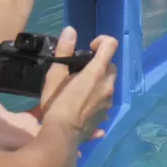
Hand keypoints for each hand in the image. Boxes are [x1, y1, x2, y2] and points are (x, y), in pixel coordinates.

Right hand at [37, 27, 117, 143]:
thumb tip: (71, 31)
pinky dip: (97, 98)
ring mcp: (109, 101)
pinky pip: (105, 100)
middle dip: (99, 64)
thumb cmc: (56, 103)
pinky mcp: (106, 115)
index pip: (111, 45)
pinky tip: (82, 105)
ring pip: (109, 84)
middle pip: (111, 66)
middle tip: (80, 71)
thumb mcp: (55, 75)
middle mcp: (108, 85)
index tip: (89, 48)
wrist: (61, 135)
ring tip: (79, 89)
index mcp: (97, 72)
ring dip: (99, 82)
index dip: (101, 41)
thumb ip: (64, 50)